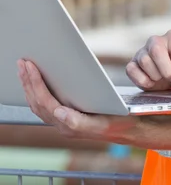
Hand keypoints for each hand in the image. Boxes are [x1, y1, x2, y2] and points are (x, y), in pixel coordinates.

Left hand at [17, 60, 140, 143]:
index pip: (45, 102)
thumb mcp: (103, 121)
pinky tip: (34, 80)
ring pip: (38, 103)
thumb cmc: (119, 120)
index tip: (30, 67)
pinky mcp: (65, 115)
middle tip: (22, 62)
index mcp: (69, 125)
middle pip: (37, 102)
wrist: (128, 127)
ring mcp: (62, 121)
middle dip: (28, 81)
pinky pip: (44, 103)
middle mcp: (62, 124)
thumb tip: (58, 113)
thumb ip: (79, 121)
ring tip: (23, 68)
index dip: (36, 84)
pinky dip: (36, 90)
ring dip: (29, 85)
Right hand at [126, 29, 170, 94]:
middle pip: (157, 52)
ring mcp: (142, 50)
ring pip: (146, 63)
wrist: (166, 68)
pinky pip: (133, 71)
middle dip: (168, 72)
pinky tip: (152, 81)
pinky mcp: (132, 62)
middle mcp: (156, 40)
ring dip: (157, 77)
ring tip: (164, 78)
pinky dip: (143, 81)